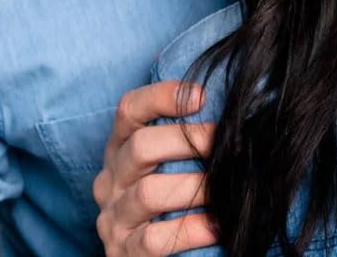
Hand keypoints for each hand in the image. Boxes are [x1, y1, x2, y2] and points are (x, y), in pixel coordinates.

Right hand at [94, 81, 217, 255]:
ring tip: (226, 186)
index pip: (129, 110)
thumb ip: (182, 138)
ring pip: (148, 192)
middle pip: (140, 147)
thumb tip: (225, 106)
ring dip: (194, 186)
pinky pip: (155, 239)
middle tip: (226, 142)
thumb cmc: (168, 199)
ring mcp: (113, 219)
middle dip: (188, 140)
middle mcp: (109, 180)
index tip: (201, 96)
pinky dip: (190, 229)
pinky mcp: (124, 253)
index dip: (161, 96)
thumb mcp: (165, 163)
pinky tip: (216, 225)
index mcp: (119, 149)